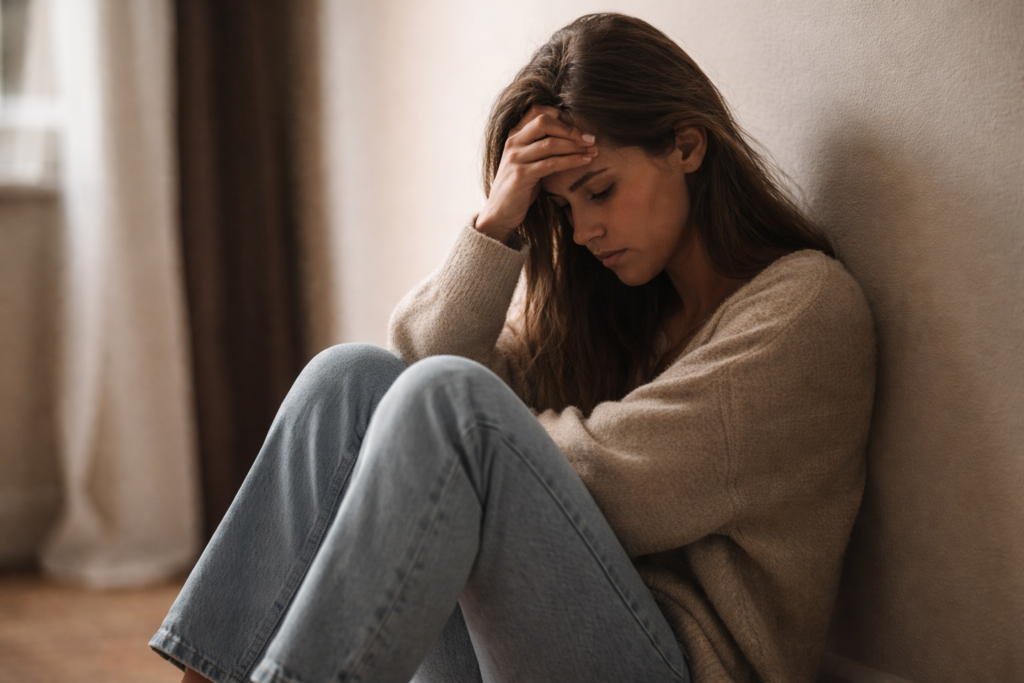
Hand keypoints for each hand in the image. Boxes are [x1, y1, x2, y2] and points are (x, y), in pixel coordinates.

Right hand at [476, 105, 596, 242]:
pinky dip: (572, 161)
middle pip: (544, 122)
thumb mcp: (527, 162)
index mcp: (514, 136)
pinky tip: (585, 161)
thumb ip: (540, 148)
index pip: (537, 111)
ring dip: (575, 146)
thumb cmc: (518, 188)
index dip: (559, 114)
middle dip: (571, 129)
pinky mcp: (521, 175)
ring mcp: (515, 158)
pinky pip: (551, 163)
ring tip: (593, 150)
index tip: (578, 126)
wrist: (499, 213)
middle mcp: (513, 143)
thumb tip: (570, 138)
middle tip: (590, 138)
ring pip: (550, 143)